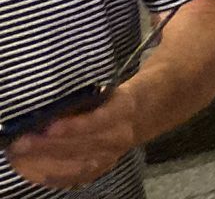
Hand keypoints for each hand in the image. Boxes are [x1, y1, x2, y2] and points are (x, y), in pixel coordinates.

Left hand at [4, 85, 141, 189]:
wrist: (139, 114)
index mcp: (123, 108)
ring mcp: (113, 154)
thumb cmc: (111, 96)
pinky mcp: (104, 167)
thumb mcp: (104, 89)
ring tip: (23, 155)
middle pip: (83, 144)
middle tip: (23, 142)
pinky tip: (37, 171)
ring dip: (48, 160)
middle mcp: (120, 134)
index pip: (99, 120)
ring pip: (78, 162)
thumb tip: (47, 104)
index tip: (49, 127)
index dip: (74, 126)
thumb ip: (82, 97)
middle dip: (50, 145)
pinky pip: (78, 176)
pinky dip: (57, 175)